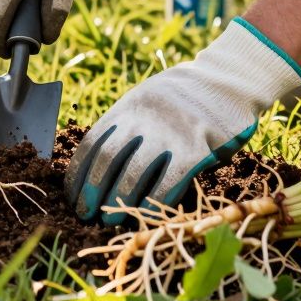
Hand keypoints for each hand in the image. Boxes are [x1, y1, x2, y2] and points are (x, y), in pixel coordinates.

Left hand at [65, 18, 300, 222]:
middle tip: (85, 213)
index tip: (71, 195)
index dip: (78, 173)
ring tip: (109, 220)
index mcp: (127, 106)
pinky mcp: (196, 148)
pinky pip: (168, 182)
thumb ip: (126, 123)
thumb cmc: (185, 96)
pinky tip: (144, 216)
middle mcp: (143, 118)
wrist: (229, 80)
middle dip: (92, 191)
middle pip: (107, 160)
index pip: (92, 143)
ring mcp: (170, 133)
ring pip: (134, 174)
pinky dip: (152, 202)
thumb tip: (99, 162)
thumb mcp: (147, 98)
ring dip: (118, 202)